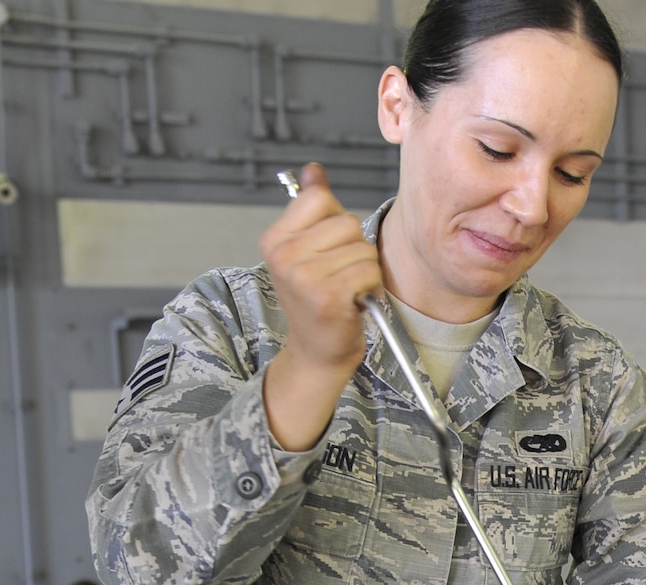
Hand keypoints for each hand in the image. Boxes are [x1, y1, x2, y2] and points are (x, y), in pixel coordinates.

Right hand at [260, 163, 380, 449]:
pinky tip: (355, 302)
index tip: (328, 250)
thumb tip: (313, 170)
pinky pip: (369, 270)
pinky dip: (371, 287)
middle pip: (347, 222)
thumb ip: (312, 208)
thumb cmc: (316, 303)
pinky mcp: (327, 297)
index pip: (319, 199)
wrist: (317, 354)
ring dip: (365, 270)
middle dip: (355, 248)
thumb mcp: (307, 251)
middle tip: (339, 276)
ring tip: (347, 290)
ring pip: (362, 247)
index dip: (336, 221)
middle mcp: (283, 256)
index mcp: (274, 240)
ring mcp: (303, 277)